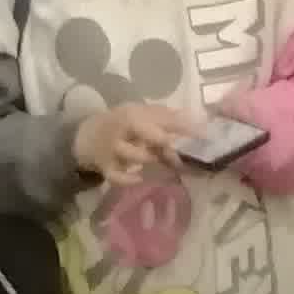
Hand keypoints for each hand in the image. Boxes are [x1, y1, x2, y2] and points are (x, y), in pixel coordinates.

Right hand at [74, 99, 196, 181]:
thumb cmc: (124, 125)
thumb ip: (167, 119)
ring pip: (131, 153)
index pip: (162, 117)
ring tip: (162, 163)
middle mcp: (124, 129)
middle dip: (163, 139)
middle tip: (181, 152)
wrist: (88, 136)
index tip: (204, 134)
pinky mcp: (106, 167)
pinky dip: (127, 179)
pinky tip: (140, 179)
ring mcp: (113, 149)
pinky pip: (116, 176)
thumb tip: (199, 121)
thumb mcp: (142, 115)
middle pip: (142, 129)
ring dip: (148, 159)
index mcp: (135, 113)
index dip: (184, 125)